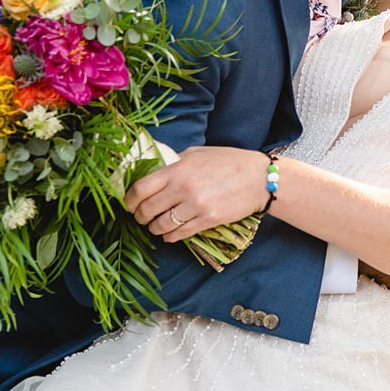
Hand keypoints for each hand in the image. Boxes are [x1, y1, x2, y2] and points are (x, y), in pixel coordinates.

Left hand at [125, 147, 266, 241]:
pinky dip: (170, 237)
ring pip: (161, 225)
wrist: (259, 178)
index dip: (129, 199)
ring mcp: (196, 206)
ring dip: (154, 228)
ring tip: (155, 226)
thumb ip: (175, 163)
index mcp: (178, 169)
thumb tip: (156, 171)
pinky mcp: (207, 221)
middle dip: (140, 216)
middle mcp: (183, 188)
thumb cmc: (229, 162)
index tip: (129, 203)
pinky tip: (170, 234)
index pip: (141, 188)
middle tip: (141, 216)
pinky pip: (180, 234)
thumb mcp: (198, 154)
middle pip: (147, 209)